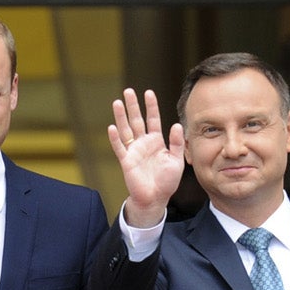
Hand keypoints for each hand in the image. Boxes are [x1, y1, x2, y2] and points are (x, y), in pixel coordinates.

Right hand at [107, 88, 184, 227]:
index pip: (153, 119)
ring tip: (117, 102)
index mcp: (156, 141)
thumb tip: (176, 125)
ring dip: (121, 117)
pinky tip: (112, 127)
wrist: (155, 198)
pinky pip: (119, 148)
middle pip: (137, 120)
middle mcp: (143, 143)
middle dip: (133, 106)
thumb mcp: (177, 160)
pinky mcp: (126, 161)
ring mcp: (134, 151)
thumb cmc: (167, 181)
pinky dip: (115, 138)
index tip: (148, 92)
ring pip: (126, 130)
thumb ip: (177, 143)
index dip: (151, 106)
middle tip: (128, 91)